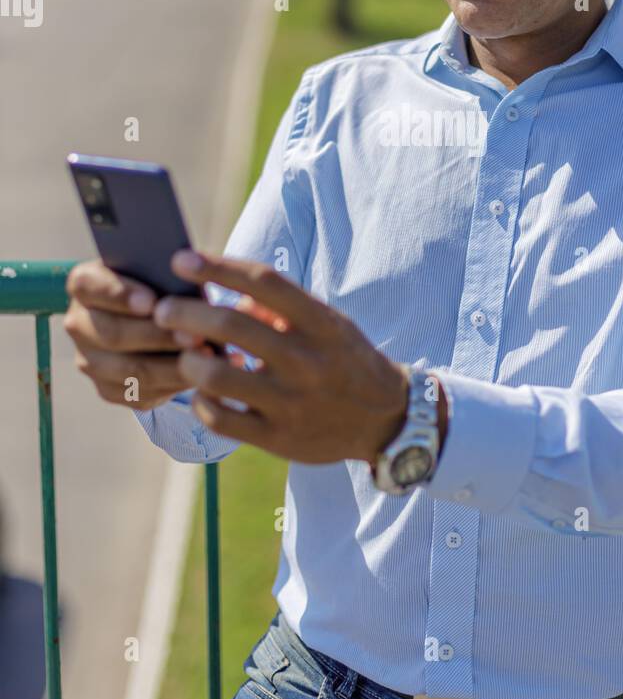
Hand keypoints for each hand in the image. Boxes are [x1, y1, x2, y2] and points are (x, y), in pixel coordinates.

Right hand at [63, 260, 199, 409]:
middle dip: (156, 336)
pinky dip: (172, 385)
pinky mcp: (108, 389)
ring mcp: (90, 360)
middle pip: (111, 334)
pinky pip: (139, 393)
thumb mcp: (160, 267)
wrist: (156, 316)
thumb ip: (167, 269)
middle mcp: (79, 323)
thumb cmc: (160, 283)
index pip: (89, 286)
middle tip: (194, 336)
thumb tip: (192, 274)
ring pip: (128, 370)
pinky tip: (198, 375)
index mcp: (85, 284)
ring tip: (204, 358)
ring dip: (170, 366)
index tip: (152, 302)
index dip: (119, 295)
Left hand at [152, 249, 410, 464]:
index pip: (264, 282)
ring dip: (189, 360)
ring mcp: (292, 402)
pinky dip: (202, 402)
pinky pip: (221, 420)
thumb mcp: (326, 323)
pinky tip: (202, 392)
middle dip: (185, 312)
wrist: (385, 419)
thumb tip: (228, 294)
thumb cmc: (344, 360)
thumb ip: (280, 308)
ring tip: (184, 354)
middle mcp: (307, 360)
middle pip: (231, 325)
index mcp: (320, 322)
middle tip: (161, 309)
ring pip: (218, 377)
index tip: (181, 259)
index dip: (218, 267)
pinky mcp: (278, 439)